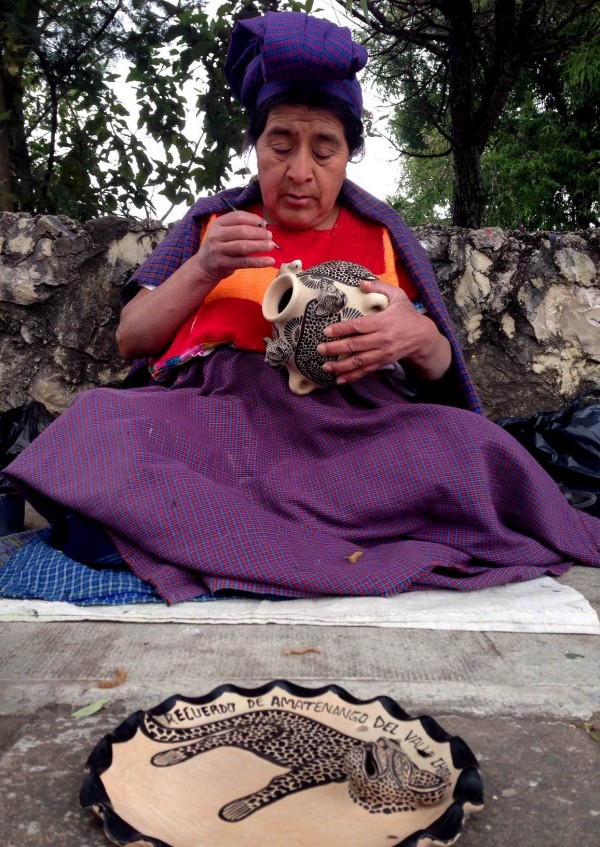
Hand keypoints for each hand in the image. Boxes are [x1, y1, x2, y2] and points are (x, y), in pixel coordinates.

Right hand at [194, 210, 275, 288]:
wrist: (204, 266)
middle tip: (270, 236)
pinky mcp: (223, 264)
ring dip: (260, 245)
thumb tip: (263, 226)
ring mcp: (218, 250)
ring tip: (271, 246)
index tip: (265, 224)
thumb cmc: (220, 246)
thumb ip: (239, 227)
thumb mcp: (224, 232)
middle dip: (259, 233)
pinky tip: (270, 261)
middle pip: (242, 231)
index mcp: (218, 223)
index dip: (254, 219)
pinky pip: (244, 262)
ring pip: (243, 246)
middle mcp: (216, 235)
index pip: (238, 217)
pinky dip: (259, 262)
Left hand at [316, 278, 451, 383]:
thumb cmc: (407, 314)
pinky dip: (352, 376)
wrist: (423, 337)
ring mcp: (382, 353)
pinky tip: (339, 379)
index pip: (359, 326)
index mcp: (383, 322)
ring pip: (359, 362)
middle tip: (320, 349)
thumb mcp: (398, 296)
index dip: (342, 329)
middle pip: (356, 345)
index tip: (326, 331)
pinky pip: (365, 371)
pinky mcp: (383, 363)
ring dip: (341, 366)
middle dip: (336, 348)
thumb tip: (361, 283)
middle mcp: (382, 339)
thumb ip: (380, 287)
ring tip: (325, 367)